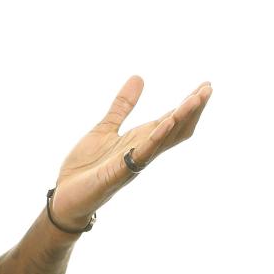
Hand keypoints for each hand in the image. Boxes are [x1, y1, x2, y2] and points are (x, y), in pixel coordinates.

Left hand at [49, 76, 212, 229]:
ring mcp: (132, 163)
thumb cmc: (87, 166)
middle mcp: (142, 151)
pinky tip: (164, 124)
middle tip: (207, 88)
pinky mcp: (117, 174)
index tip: (206, 86)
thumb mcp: (105, 128)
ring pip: (163, 139)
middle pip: (175, 129)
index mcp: (140, 140)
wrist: (65, 196)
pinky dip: (153, 140)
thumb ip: (122, 106)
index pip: (171, 120)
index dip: (188, 105)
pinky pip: (140, 155)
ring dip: (179, 119)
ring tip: (194, 99)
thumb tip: (139, 77)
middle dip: (192, 109)